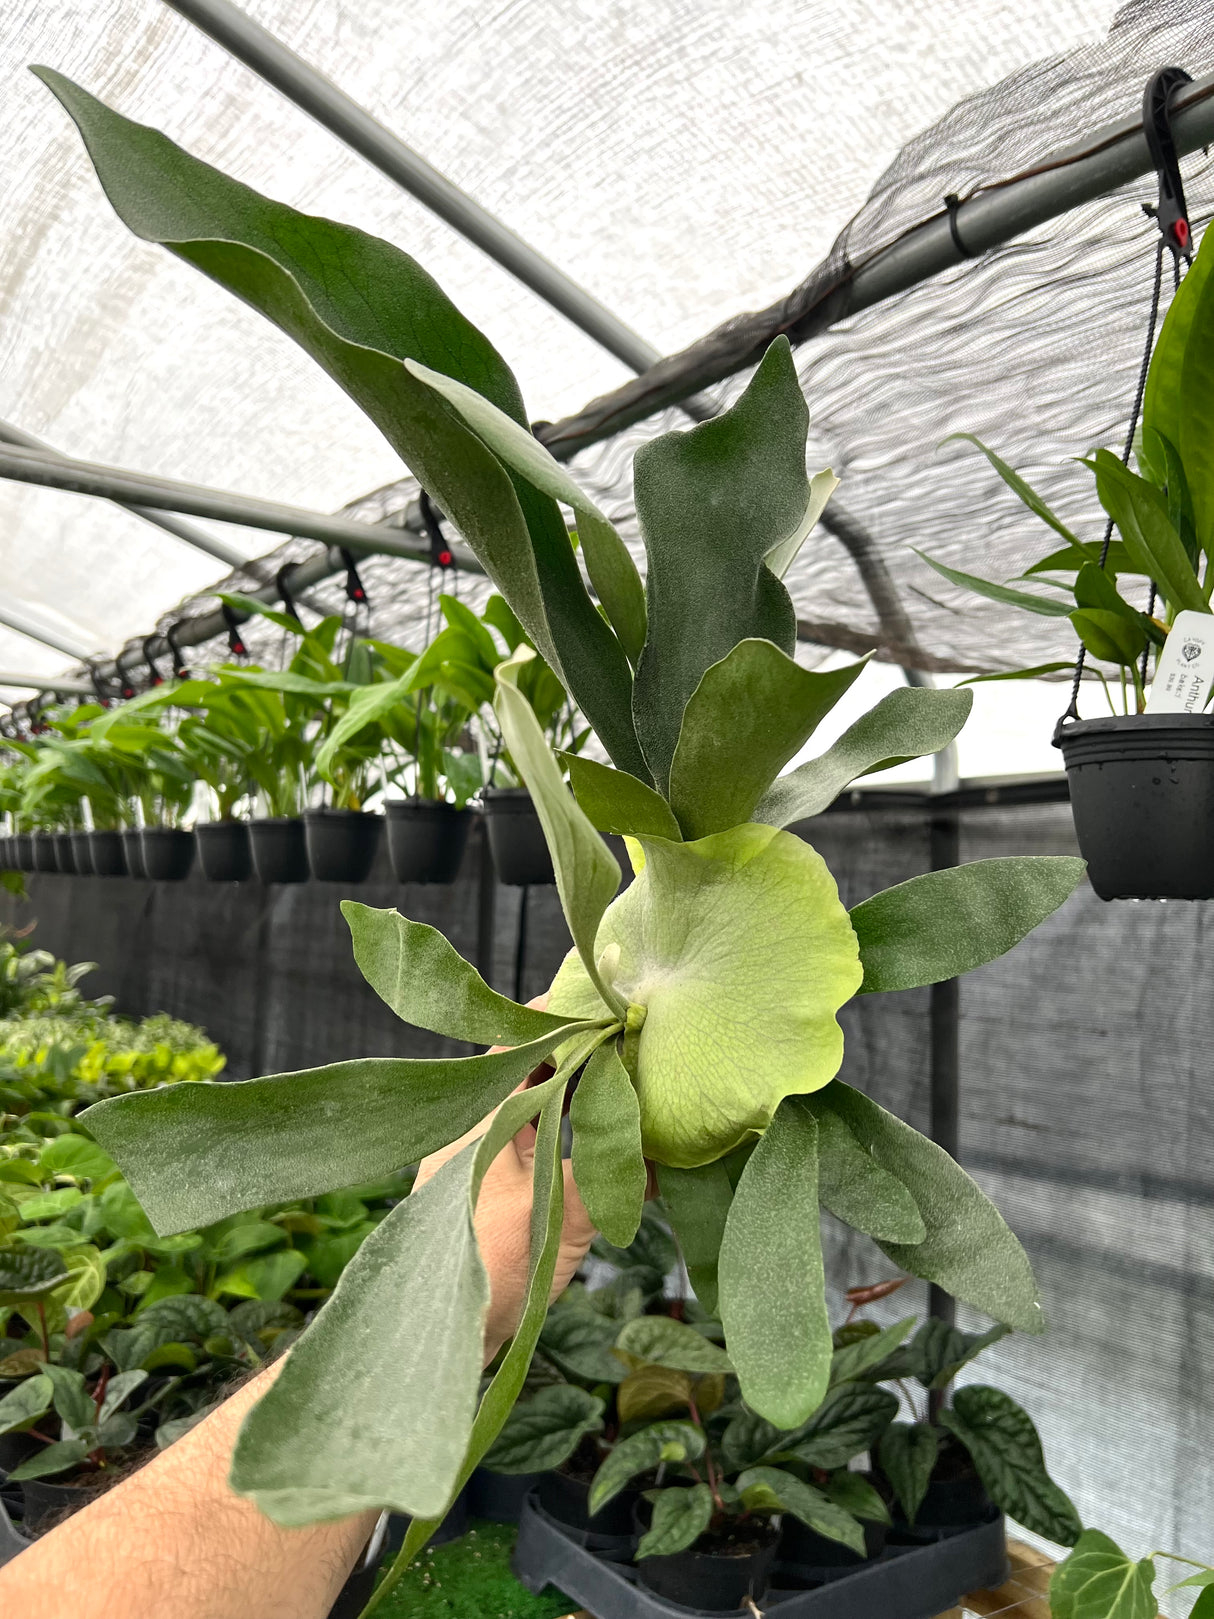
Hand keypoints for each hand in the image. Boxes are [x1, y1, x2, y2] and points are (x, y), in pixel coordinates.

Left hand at [413, 1000, 596, 1359]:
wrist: (439, 1343)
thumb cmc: (485, 1265)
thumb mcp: (556, 1212)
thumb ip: (607, 1173)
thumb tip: (658, 1146)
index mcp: (477, 1119)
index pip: (512, 1046)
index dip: (553, 1020)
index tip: (595, 1000)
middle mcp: (476, 1134)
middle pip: (527, 1074)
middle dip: (574, 1057)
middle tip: (625, 1038)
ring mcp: (484, 1168)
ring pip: (536, 1113)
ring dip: (576, 1098)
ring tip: (628, 1082)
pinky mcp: (497, 1201)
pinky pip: (541, 1151)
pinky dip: (574, 1142)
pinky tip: (613, 1150)